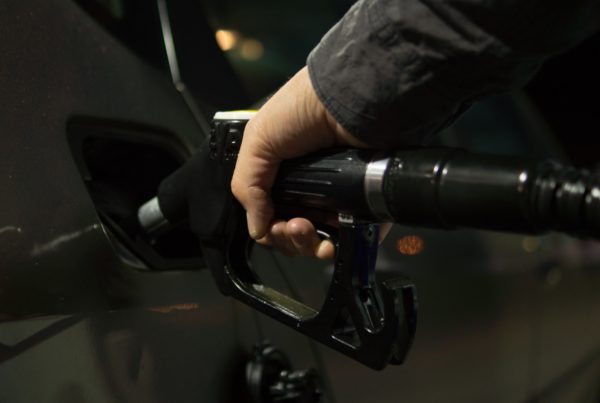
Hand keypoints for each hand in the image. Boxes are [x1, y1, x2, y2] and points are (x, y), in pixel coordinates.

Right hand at [231, 66, 365, 258]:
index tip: (272, 226)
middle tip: (293, 226)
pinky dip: (342, 247)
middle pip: (296, 234)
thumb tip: (257, 229)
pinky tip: (333, 242)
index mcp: (284, 175)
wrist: (351, 99)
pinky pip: (354, 237)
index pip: (272, 216)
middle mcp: (311, 187)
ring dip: (310, 246)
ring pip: (322, 241)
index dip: (270, 229)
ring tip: (308, 229)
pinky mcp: (365, 203)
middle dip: (289, 239)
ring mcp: (339, 197)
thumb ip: (247, 186)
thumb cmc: (304, 109)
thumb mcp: (258, 140)